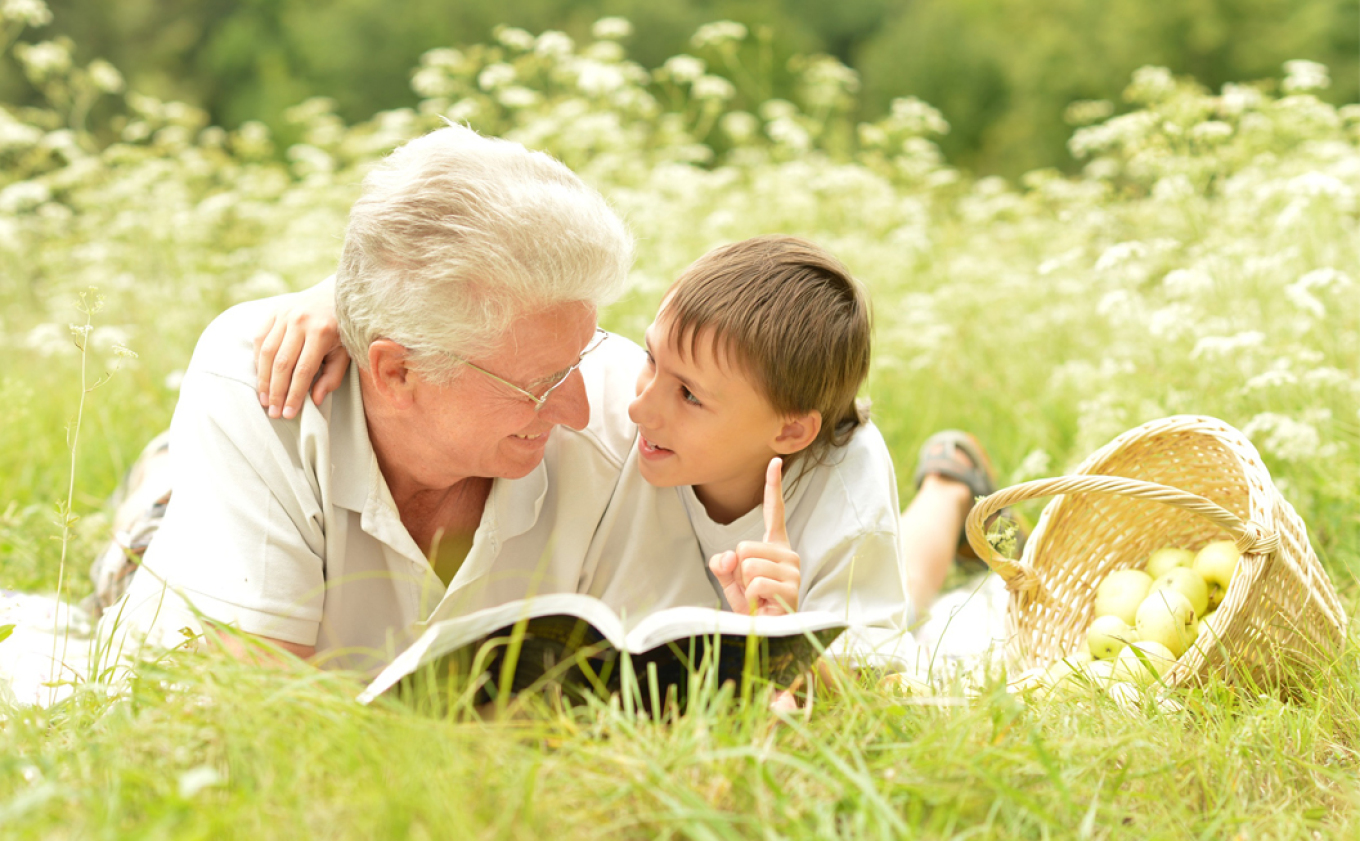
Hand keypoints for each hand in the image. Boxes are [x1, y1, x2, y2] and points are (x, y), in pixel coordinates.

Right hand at [254, 275, 349, 418]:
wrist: (335, 294)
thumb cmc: (343, 329)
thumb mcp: (346, 352)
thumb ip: (332, 376)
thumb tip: (315, 400)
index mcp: (321, 331)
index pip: (303, 370)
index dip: (294, 394)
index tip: (289, 413)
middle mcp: (300, 321)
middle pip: (282, 363)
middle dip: (276, 392)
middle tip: (273, 412)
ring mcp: (284, 314)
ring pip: (267, 352)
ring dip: (263, 379)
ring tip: (265, 400)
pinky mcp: (274, 311)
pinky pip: (260, 338)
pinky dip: (258, 360)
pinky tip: (261, 377)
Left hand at [709, 457, 801, 615]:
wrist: (767, 638)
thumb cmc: (751, 609)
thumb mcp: (730, 582)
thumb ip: (723, 564)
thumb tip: (728, 556)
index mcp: (775, 548)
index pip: (773, 513)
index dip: (773, 487)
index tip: (775, 462)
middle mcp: (788, 555)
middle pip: (744, 545)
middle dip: (737, 570)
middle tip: (751, 590)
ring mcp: (793, 571)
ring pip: (747, 565)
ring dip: (744, 587)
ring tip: (758, 599)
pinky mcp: (792, 589)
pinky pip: (755, 584)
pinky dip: (750, 598)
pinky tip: (764, 606)